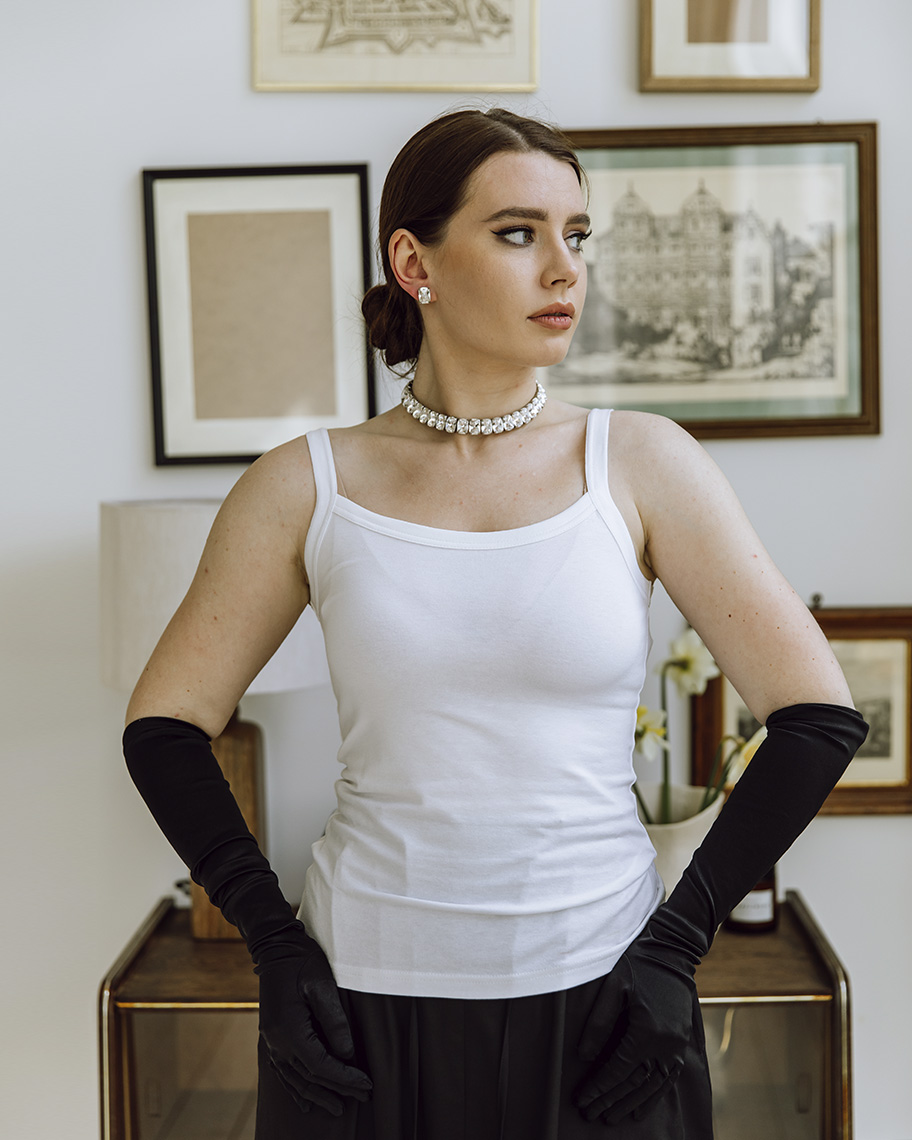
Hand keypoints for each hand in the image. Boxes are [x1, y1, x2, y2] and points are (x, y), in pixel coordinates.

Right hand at [256, 936, 371, 1116]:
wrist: (275, 947)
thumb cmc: (301, 961)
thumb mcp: (322, 984)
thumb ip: (334, 1021)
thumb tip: (347, 1053)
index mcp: (289, 1029)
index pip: (320, 1065)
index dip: (344, 1077)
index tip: (366, 1083)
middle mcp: (277, 1041)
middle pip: (309, 1077)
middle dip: (337, 1089)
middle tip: (363, 1097)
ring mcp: (271, 1040)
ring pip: (294, 1079)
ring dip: (317, 1095)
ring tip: (338, 1108)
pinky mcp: (272, 1036)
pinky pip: (282, 1071)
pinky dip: (294, 1089)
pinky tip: (304, 1102)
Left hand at [575, 923, 695, 1124]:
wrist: (672, 951)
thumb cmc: (638, 964)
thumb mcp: (613, 987)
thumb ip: (599, 1022)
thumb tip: (585, 1057)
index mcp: (647, 1030)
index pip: (618, 1070)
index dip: (599, 1088)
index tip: (581, 1101)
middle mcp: (666, 1044)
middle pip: (635, 1082)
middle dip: (610, 1100)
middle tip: (590, 1115)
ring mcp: (677, 1046)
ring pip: (653, 1085)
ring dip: (630, 1103)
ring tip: (611, 1117)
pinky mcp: (682, 1043)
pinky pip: (670, 1078)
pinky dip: (654, 1096)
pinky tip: (641, 1107)